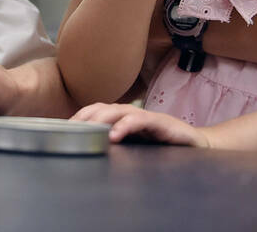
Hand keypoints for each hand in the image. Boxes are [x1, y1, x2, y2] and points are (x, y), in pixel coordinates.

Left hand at [73, 102, 210, 147]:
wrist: (194, 143)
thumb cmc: (161, 144)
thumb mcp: (134, 145)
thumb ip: (115, 143)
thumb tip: (91, 148)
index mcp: (122, 117)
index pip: (95, 110)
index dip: (79, 116)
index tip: (62, 127)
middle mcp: (131, 113)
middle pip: (102, 107)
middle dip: (84, 116)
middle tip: (69, 128)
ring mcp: (145, 116)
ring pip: (118, 110)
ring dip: (101, 118)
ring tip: (87, 129)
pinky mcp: (159, 122)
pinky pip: (139, 120)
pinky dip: (125, 126)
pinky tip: (114, 135)